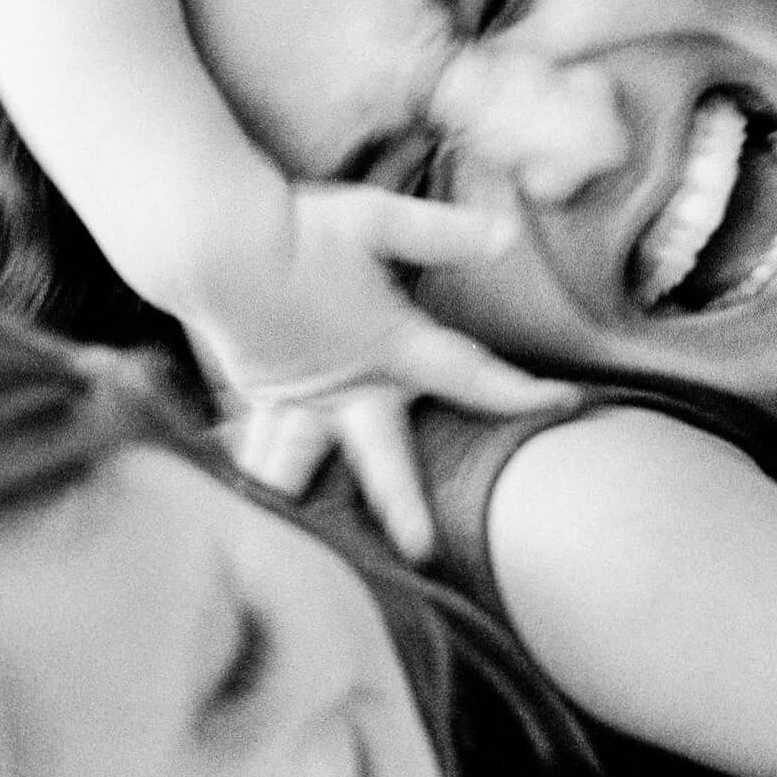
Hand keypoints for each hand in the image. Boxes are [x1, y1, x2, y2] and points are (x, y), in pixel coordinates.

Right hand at [199, 181, 579, 562]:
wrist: (212, 243)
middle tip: (423, 552)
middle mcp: (344, 387)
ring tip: (314, 555)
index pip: (470, 374)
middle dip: (403, 505)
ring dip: (315, 510)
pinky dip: (261, 474)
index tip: (563, 402)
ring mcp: (298, 400)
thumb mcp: (377, 220)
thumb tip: (508, 233)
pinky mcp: (262, 396)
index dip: (519, 392)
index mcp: (387, 346)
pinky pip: (263, 447)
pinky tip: (260, 505)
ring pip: (309, 469)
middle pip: (383, 457)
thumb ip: (442, 234)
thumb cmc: (298, 229)